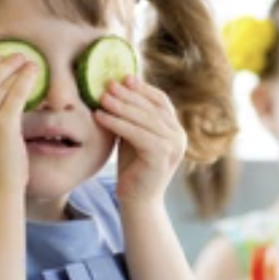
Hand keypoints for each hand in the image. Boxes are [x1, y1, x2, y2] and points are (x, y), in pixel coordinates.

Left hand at [94, 75, 186, 206]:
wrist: (138, 202)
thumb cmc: (133, 169)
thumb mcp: (133, 136)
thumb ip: (132, 117)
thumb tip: (119, 87)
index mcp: (175, 129)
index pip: (161, 101)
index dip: (143, 88)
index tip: (124, 77)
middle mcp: (178, 136)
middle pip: (151, 107)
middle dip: (128, 94)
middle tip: (107, 84)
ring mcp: (173, 146)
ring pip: (144, 119)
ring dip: (120, 106)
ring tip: (101, 98)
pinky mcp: (161, 155)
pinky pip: (136, 133)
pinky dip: (117, 123)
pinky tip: (100, 117)